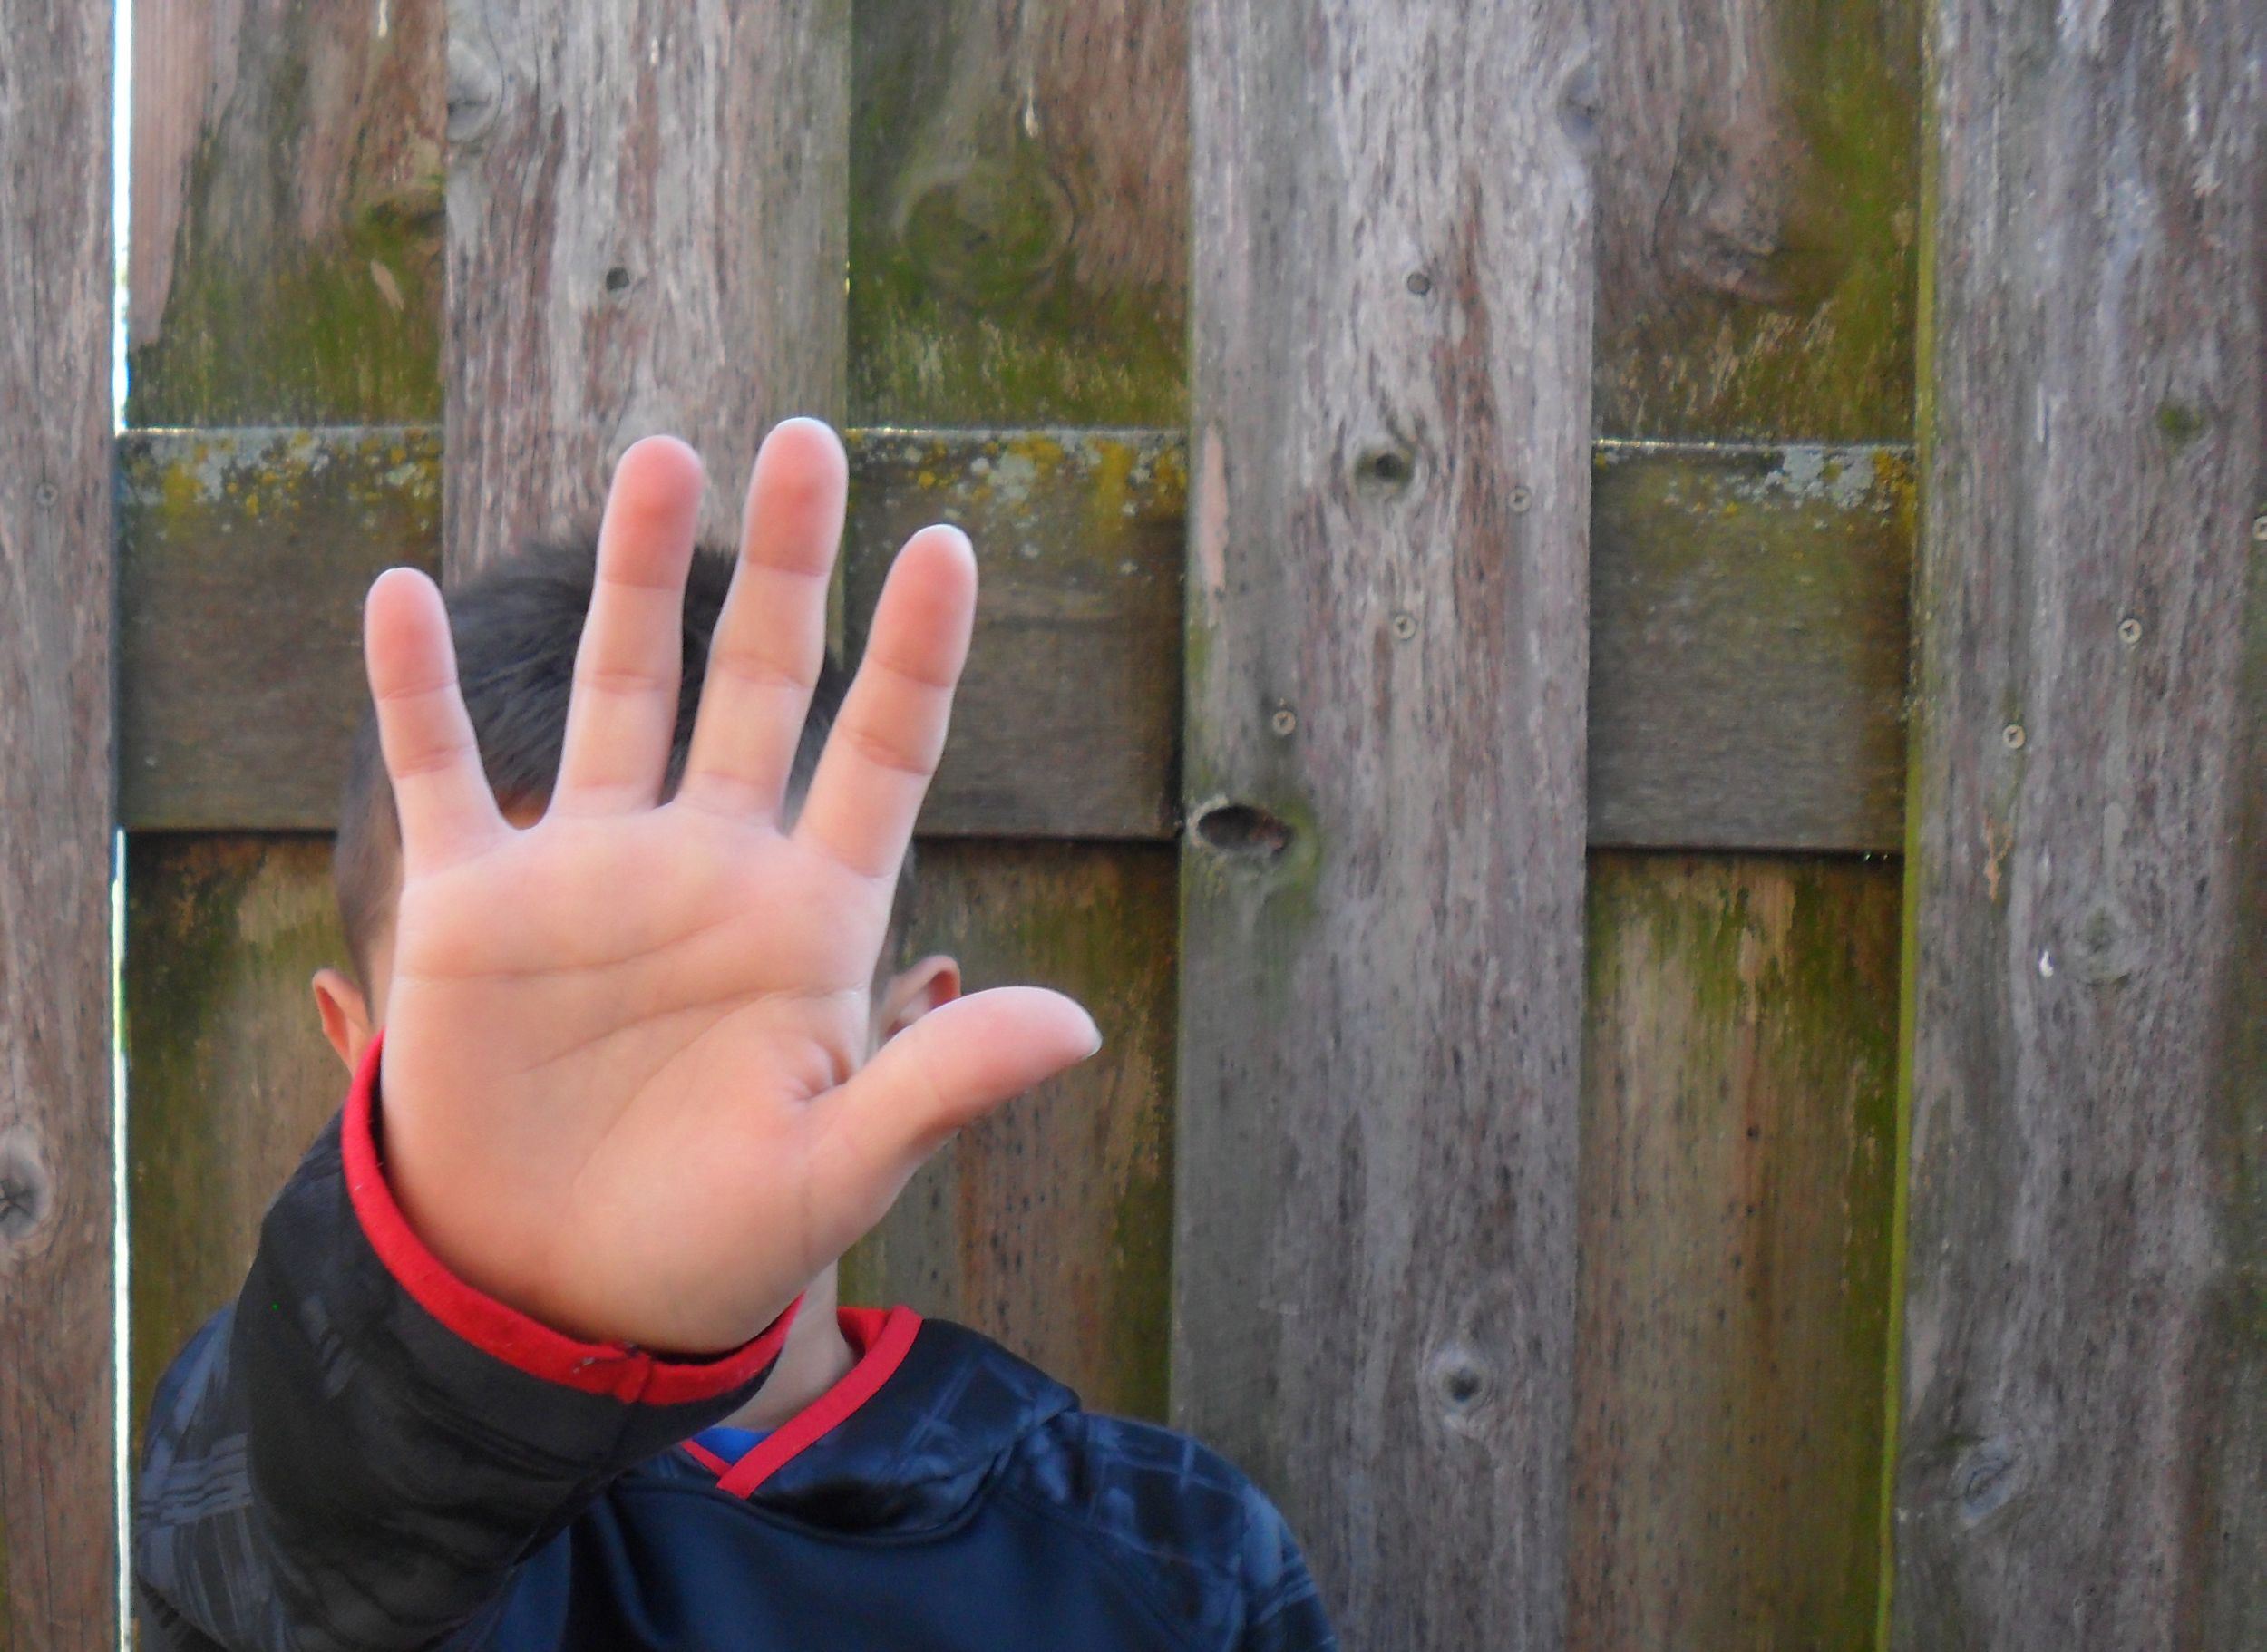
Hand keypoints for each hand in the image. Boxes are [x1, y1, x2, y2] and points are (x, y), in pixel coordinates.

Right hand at [360, 420, 1100, 1353]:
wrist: (552, 1296)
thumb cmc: (714, 1243)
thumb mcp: (837, 1170)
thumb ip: (941, 1084)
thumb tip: (1080, 1022)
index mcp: (813, 916)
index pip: (881, 753)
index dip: (915, 651)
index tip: (948, 543)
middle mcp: (711, 867)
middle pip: (758, 683)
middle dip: (784, 567)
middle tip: (807, 441)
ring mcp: (590, 875)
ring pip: (619, 692)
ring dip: (635, 578)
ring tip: (660, 456)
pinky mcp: (473, 907)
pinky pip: (439, 771)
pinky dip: (413, 689)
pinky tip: (401, 594)